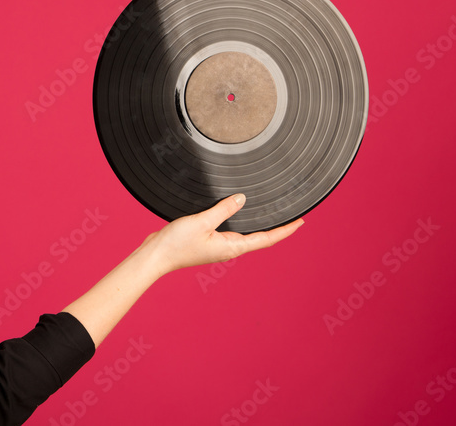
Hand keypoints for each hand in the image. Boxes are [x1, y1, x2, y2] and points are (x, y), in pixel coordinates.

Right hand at [138, 193, 304, 277]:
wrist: (155, 256)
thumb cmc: (176, 244)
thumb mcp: (202, 222)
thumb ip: (223, 209)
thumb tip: (242, 199)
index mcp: (232, 246)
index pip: (266, 239)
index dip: (285, 230)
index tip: (301, 222)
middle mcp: (228, 248)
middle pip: (259, 238)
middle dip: (276, 228)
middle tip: (291, 216)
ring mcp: (218, 245)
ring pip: (245, 234)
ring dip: (259, 226)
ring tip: (270, 215)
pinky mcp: (207, 241)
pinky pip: (229, 230)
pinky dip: (240, 223)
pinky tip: (236, 215)